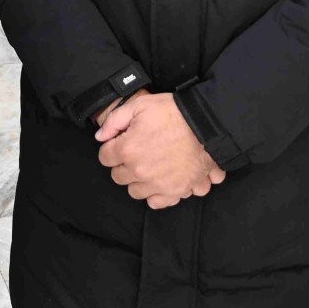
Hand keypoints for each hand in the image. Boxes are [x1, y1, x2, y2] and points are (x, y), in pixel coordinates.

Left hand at [94, 92, 224, 207]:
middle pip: (118, 176)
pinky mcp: (176, 191)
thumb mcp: (140, 105)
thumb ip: (115, 120)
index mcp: (128, 149)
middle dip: (124, 164)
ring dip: (140, 180)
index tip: (121, 142)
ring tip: (151, 166)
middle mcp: (140, 171)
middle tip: (137, 152)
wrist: (207, 124)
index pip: (105, 157)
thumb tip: (101, 136)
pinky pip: (158, 202)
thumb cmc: (174, 112)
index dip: (112, 147)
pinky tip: (163, 180)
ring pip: (136, 191)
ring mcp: (158, 184)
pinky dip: (159, 194)